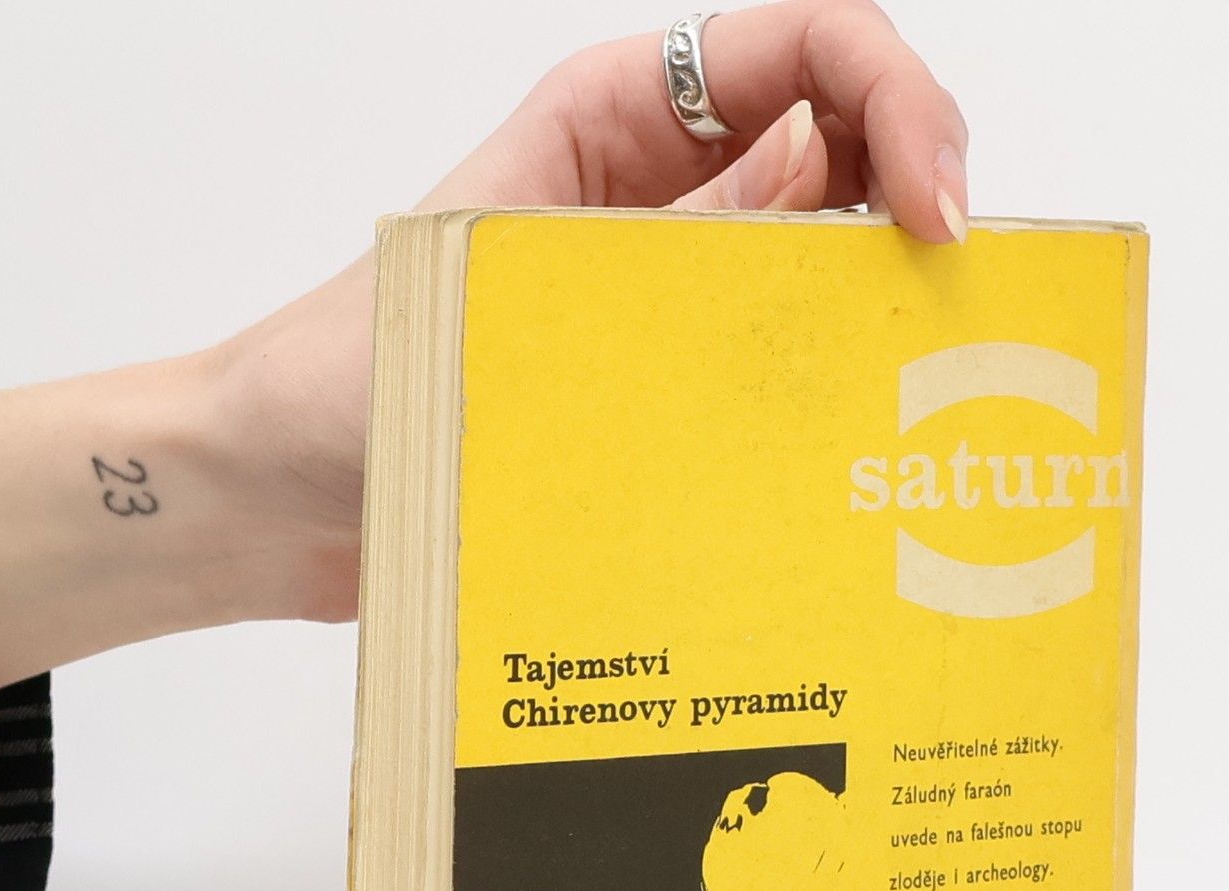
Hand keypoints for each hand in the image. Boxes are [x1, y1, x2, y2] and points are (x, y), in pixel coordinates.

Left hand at [0, 4, 969, 713]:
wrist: (270, 502)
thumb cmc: (336, 381)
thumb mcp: (494, 286)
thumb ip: (654, 248)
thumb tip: (818, 199)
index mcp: (616, 121)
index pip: (810, 50)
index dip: (903, 103)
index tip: (936, 216)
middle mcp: (661, 196)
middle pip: (852, 151)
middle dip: (924, 207)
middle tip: (958, 319)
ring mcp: (672, 298)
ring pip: (833, 267)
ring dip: (888, 315)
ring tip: (923, 400)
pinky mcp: (668, 393)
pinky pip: (781, 373)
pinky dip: (834, 400)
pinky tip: (855, 461)